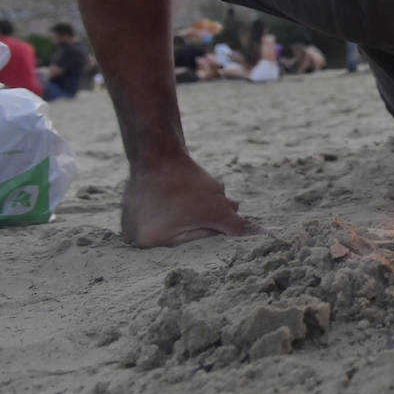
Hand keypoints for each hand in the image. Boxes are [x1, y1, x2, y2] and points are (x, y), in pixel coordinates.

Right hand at [121, 154, 260, 246]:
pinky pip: (165, 205)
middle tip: (230, 202)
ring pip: (178, 215)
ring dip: (196, 204)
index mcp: (148, 242)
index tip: (227, 212)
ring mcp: (130, 218)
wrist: (159, 151)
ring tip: (212, 191)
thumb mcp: (217, 209)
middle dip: (207, 214)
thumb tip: (263, 236)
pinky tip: (188, 185)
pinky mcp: (132, 202)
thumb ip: (237, 226)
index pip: (193, 239)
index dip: (214, 224)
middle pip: (184, 228)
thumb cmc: (187, 185)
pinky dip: (180, 197)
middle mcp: (133, 235)